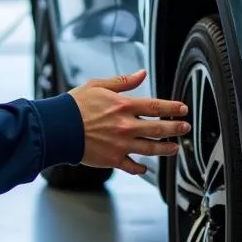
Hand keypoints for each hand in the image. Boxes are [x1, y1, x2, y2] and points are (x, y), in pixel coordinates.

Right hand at [68, 70, 189, 175]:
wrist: (57, 127)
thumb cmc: (74, 106)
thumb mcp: (97, 85)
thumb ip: (122, 82)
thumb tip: (141, 74)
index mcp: (123, 106)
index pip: (155, 106)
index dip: (172, 107)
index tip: (183, 109)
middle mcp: (125, 126)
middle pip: (159, 128)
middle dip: (176, 128)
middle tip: (185, 128)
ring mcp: (121, 144)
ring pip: (151, 149)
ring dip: (166, 148)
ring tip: (174, 147)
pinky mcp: (113, 159)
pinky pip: (132, 166)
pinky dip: (141, 168)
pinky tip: (145, 168)